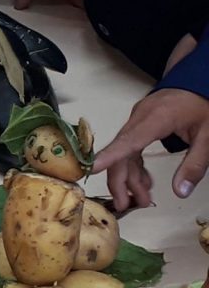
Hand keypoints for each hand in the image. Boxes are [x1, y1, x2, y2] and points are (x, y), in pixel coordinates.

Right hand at [92, 89, 208, 210]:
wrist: (200, 80)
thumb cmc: (203, 104)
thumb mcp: (208, 136)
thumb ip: (194, 164)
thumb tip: (180, 191)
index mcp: (156, 119)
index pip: (128, 142)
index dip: (109, 157)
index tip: (91, 170)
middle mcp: (139, 119)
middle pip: (121, 152)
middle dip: (120, 181)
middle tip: (125, 206)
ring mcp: (137, 121)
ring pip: (124, 153)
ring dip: (129, 177)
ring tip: (140, 200)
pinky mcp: (140, 124)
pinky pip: (130, 148)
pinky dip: (134, 166)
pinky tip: (144, 182)